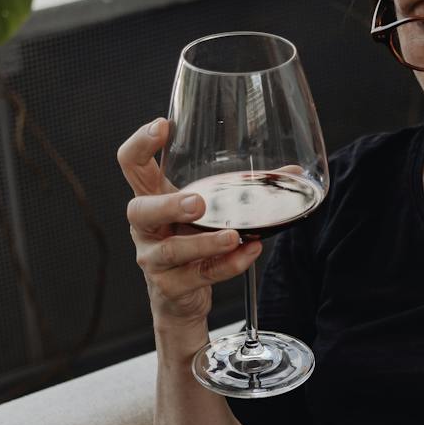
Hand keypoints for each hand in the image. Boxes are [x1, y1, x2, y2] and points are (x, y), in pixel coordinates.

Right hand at [117, 117, 262, 330]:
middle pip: (141, 211)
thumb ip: (239, 190)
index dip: (140, 144)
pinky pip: (201, 275)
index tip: (162, 125)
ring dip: (205, 242)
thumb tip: (291, 173)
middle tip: (197, 203)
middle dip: (169, 205)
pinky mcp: (171, 287)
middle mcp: (146, 228)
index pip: (131, 165)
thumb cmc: (191, 242)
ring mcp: (154, 259)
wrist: (180, 299)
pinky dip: (228, 265)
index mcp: (151, 198)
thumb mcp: (207, 212)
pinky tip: (249, 252)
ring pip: (173, 251)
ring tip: (233, 235)